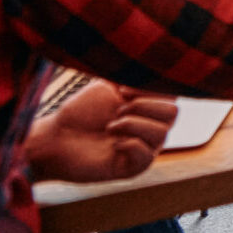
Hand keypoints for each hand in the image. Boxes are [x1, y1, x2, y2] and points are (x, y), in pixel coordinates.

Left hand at [25, 79, 179, 183]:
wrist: (58, 137)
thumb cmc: (82, 111)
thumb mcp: (108, 85)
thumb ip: (133, 75)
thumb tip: (153, 65)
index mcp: (149, 107)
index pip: (172, 96)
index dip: (152, 90)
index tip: (123, 90)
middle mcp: (151, 127)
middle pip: (173, 113)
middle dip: (144, 107)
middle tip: (118, 110)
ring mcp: (144, 148)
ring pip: (162, 133)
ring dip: (132, 124)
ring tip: (110, 126)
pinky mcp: (133, 167)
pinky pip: (147, 155)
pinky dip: (130, 144)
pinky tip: (113, 143)